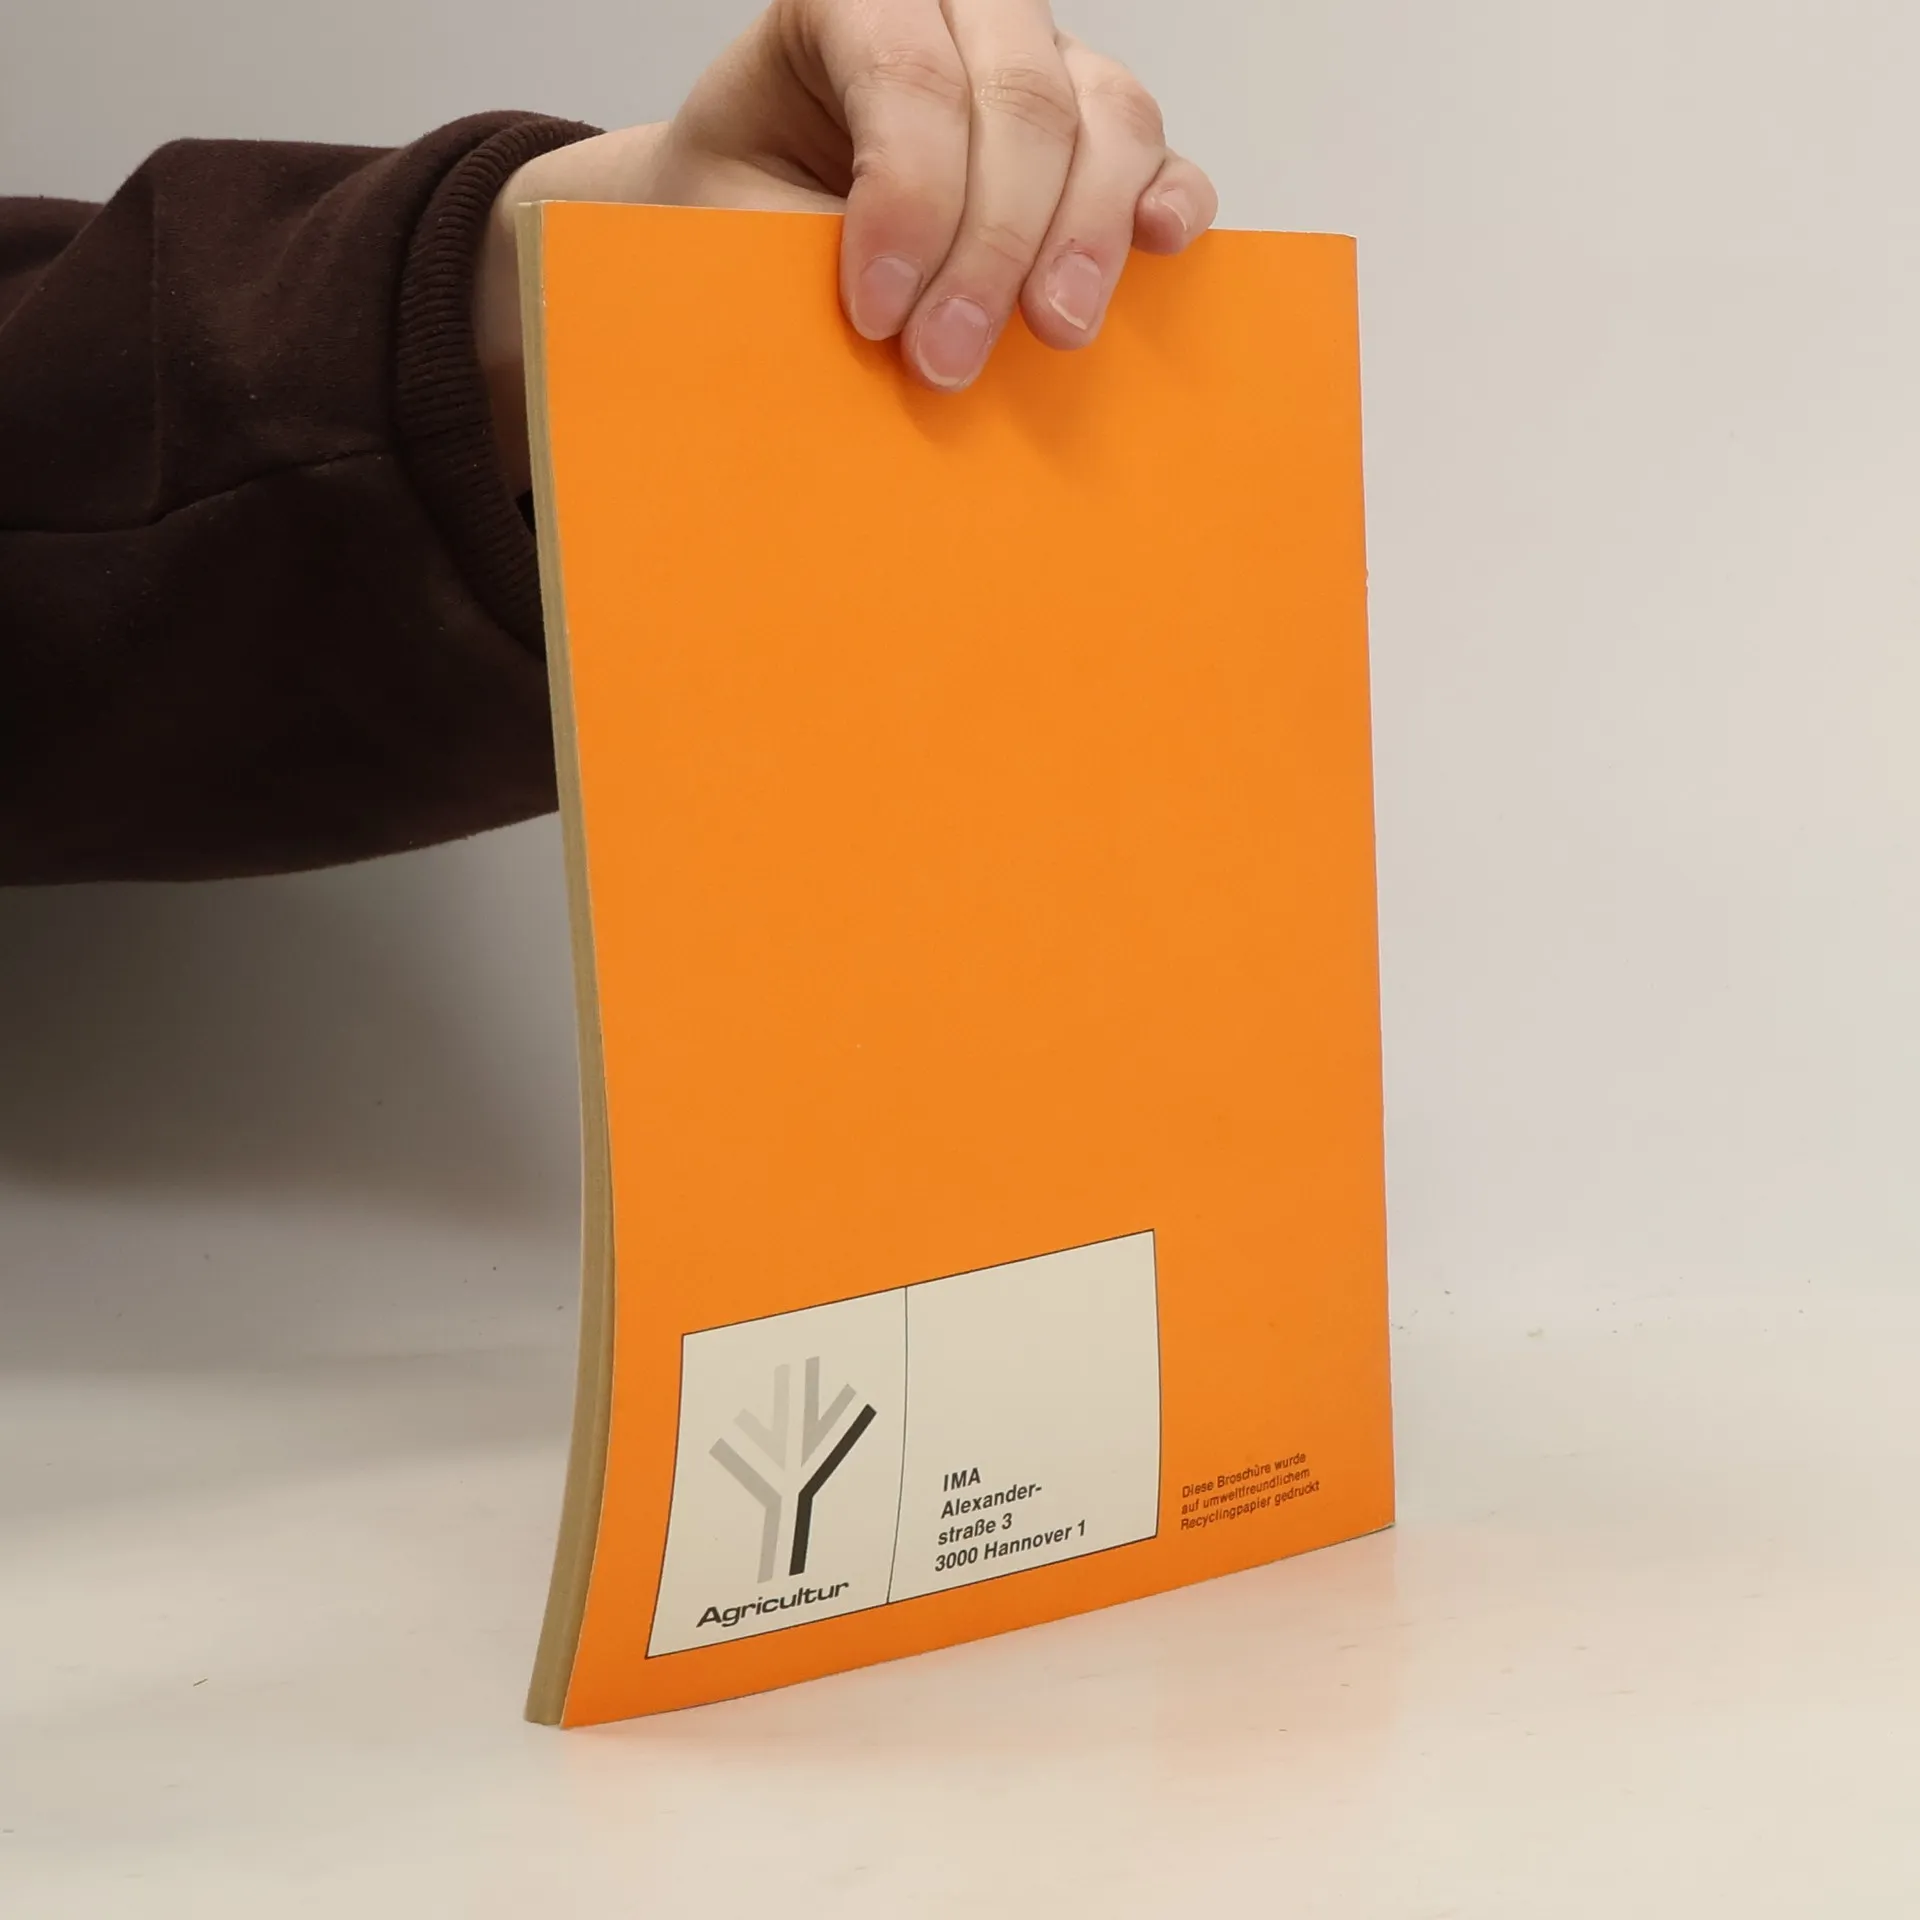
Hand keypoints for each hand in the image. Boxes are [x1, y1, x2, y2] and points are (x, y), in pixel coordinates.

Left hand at [474, 0, 1216, 490]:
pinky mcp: (1092, 134)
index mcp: (847, 2)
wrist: (747, 217)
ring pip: (1104, 115)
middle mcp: (957, 12)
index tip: (875, 316)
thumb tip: (879, 341)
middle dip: (991, 245)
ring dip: (1084, 237)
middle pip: (1019, 97)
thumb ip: (801, 260)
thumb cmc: (737, 213)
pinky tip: (1161, 244)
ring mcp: (1038, 64)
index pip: (903, 70)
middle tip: (947, 360)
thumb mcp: (734, 229)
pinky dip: (1168, 197)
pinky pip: (1156, 151)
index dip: (906, 198)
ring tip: (1053, 332)